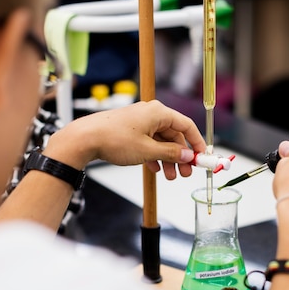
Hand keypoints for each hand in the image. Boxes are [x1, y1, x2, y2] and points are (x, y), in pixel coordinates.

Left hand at [44, 100, 205, 179]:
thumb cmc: (114, 139)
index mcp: (158, 113)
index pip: (186, 126)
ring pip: (161, 141)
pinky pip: (149, 143)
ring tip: (170, 176)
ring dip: (168, 159)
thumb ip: (171, 153)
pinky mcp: (130, 130)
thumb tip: (188, 155)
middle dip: (181, 155)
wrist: (85, 139)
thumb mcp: (148, 150)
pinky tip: (155, 169)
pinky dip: (155, 156)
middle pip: (174, 135)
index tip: (203, 157)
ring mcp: (140, 122)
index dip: (197, 142)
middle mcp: (151, 114)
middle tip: (186, 173)